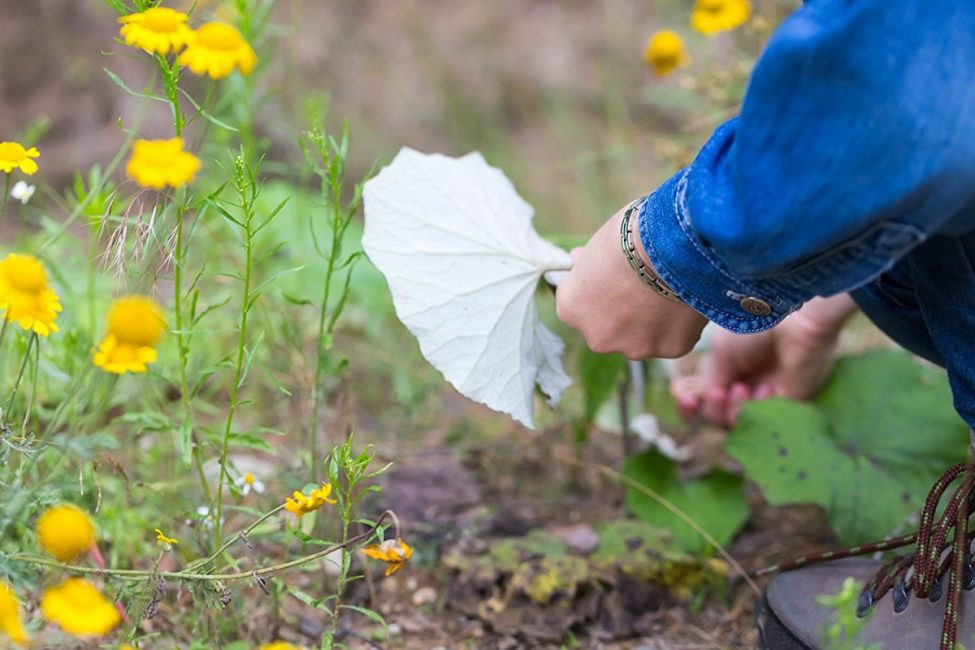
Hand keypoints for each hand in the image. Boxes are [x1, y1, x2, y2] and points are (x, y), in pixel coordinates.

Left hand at [555, 205, 707, 358]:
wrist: (676, 246)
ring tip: (668, 291)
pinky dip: (678, 325)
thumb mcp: (599, 244)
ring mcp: (635, 347)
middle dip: (621, 314)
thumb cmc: (633, 236)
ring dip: (650, 323)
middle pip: (607, 329)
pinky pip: (672, 339)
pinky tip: (685, 300)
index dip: (595, 291)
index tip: (611, 277)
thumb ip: (588, 262)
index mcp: (571, 309)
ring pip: (641, 338)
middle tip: (642, 286)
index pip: (577, 305)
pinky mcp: (670, 350)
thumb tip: (577, 260)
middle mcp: (597, 337)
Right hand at [670, 294, 857, 426]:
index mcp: (725, 370)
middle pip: (716, 417)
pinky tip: (767, 388)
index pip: (701, 399)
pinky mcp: (788, 405)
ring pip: (737, 424)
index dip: (688, 407)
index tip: (687, 399)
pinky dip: (759, 408)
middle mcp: (743, 385)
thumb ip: (708, 382)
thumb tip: (702, 401)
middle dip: (711, 409)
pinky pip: (764, 422)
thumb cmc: (756, 327)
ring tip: (741, 388)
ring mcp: (765, 397)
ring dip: (733, 409)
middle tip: (718, 393)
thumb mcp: (720, 352)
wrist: (796, 322)